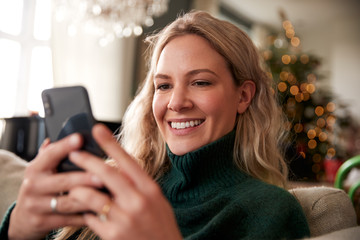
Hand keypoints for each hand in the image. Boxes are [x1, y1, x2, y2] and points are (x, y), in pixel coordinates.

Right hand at [8, 134, 104, 239]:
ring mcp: (37, 206)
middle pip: (62, 181)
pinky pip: (69, 219)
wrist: (23, 220)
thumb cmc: (39, 189)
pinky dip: (85, 216)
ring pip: (68, 202)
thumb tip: (62, 136)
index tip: (80, 138)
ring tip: (106, 194)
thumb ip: (51, 154)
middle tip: (102, 175)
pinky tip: (100, 212)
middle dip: (83, 178)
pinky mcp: (43, 222)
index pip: (51, 154)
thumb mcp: (40, 170)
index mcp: (35, 168)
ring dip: (89, 199)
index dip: (65, 146)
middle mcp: (33, 186)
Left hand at [68, 124, 181, 239]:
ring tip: (73, 187)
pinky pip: (91, 218)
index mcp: (150, 190)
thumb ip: (139, 185)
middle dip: (87, 160)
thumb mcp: (157, 200)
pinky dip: (87, 212)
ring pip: (92, 197)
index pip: (127, 161)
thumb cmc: (160, 225)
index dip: (111, 144)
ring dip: (79, 190)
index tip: (98, 130)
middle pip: (107, 175)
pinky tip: (87, 212)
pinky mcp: (113, 235)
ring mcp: (124, 219)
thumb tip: (118, 168)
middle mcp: (138, 202)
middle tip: (74, 153)